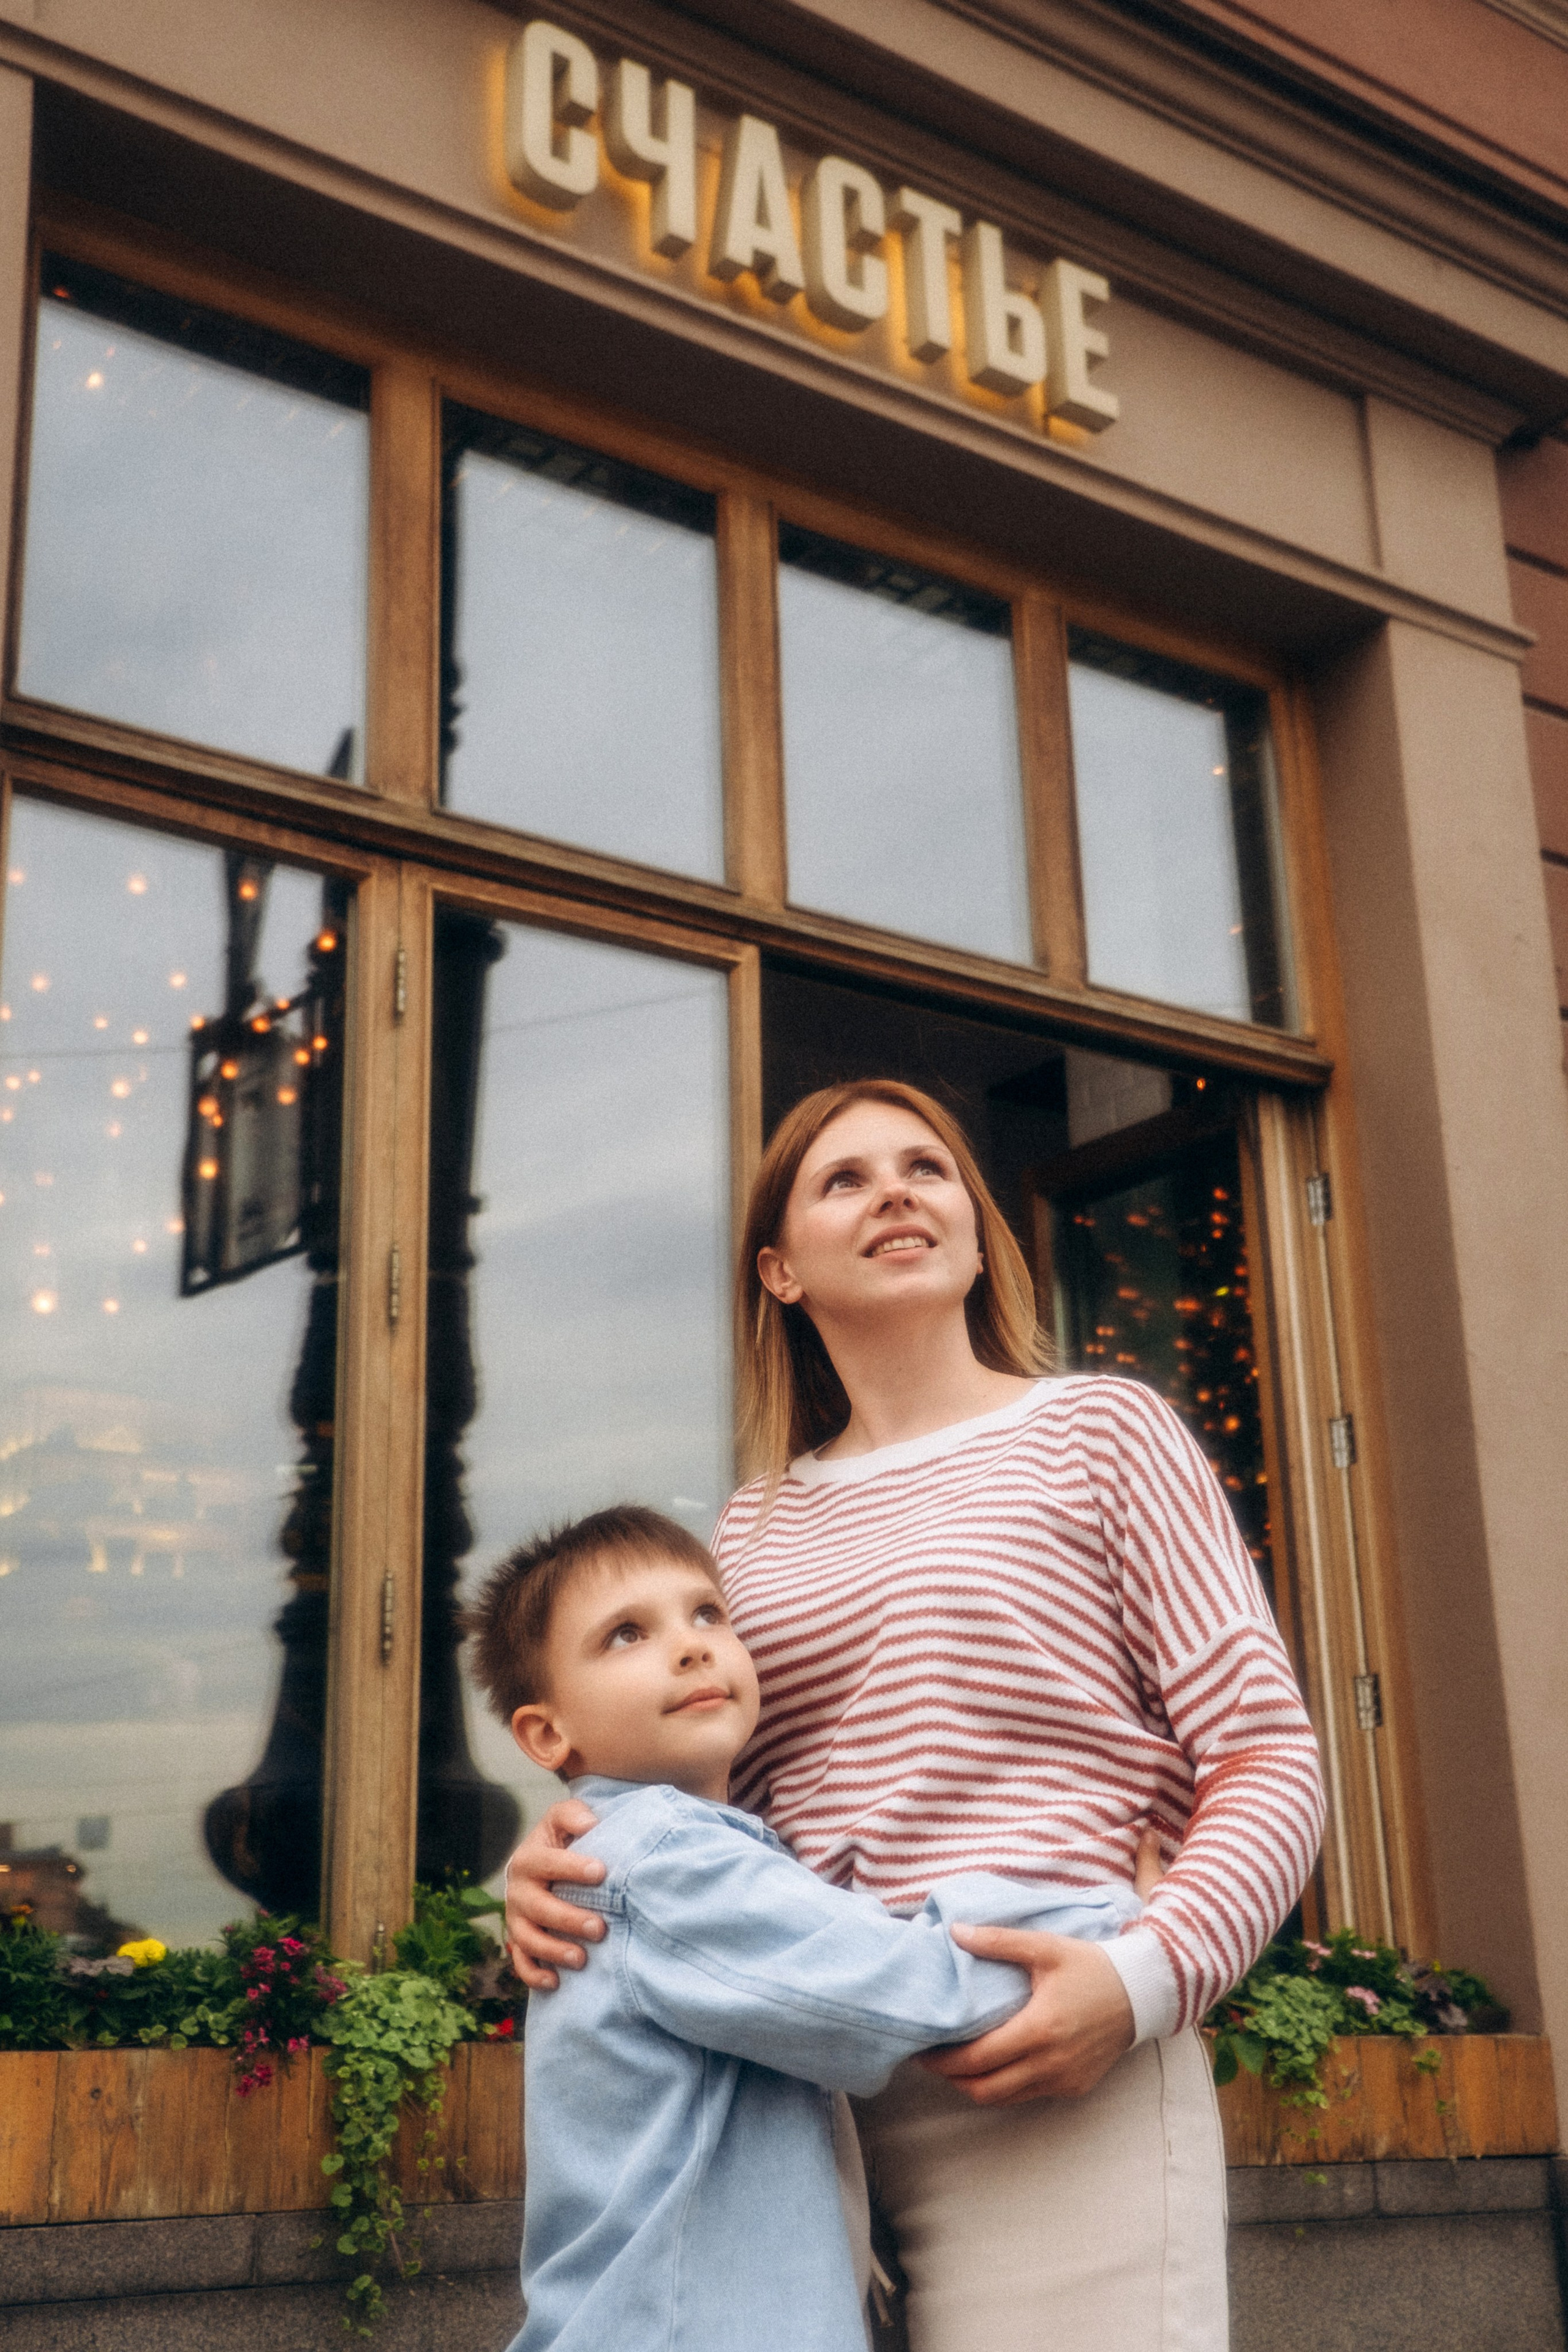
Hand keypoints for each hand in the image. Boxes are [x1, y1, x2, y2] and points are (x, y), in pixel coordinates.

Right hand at [503, 1800, 604, 1988]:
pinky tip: (555, 1982)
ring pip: (527, 1939)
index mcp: (528, 1858)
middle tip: (600, 1928)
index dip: (572, 1867)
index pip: (547, 1863)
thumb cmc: (558, 1841)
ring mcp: (516, 1918)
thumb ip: (573, 1815)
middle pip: (538, 1908)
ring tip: (582, 1958)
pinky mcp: (519, 1940)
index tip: (601, 1872)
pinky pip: (521, 1962)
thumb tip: (590, 1823)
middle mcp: (518, 1890)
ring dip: (553, 1951)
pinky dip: (534, 1975)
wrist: (539, 1864)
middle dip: (568, 1919)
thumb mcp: (562, 1820)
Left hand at [921, 1827, 1167, 2107]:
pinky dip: (1005, 2086)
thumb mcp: (1045, 1947)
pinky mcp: (1074, 2087)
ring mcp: (1063, 2080)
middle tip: (931, 2060)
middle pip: (984, 2089)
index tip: (921, 2049)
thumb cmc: (1090, 1966)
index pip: (977, 2059)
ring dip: (976, 2086)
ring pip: (1004, 2098)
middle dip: (952, 2078)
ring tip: (956, 2064)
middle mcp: (1050, 2063)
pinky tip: (994, 2065)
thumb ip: (999, 1940)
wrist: (1141, 1993)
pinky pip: (1028, 2095)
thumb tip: (956, 1932)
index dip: (943, 2060)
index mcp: (1039, 2030)